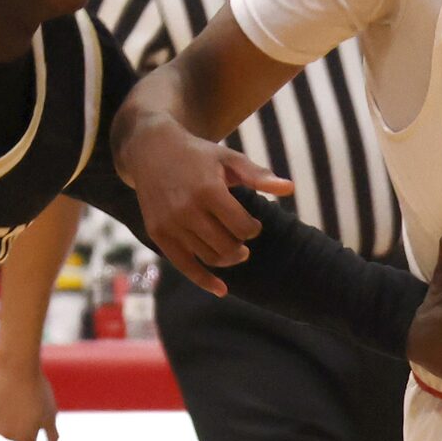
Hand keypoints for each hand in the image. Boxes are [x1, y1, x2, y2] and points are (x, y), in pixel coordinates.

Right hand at [0, 358, 59, 440]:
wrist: (16, 368)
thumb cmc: (38, 390)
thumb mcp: (50, 413)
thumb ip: (52, 436)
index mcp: (27, 437)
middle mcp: (9, 435)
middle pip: (20, 438)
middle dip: (26, 426)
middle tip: (32, 405)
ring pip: (6, 429)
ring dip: (12, 421)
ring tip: (19, 401)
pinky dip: (1, 413)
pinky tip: (7, 399)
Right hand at [117, 107, 293, 297]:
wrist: (151, 150)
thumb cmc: (198, 155)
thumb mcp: (229, 159)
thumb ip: (258, 176)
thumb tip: (290, 188)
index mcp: (207, 190)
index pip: (242, 227)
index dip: (253, 228)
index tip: (252, 223)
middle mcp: (186, 210)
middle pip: (227, 246)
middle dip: (241, 246)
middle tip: (242, 237)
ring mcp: (170, 224)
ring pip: (209, 258)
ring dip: (227, 258)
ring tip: (232, 247)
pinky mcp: (158, 234)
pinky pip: (185, 267)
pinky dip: (204, 281)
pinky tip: (222, 290)